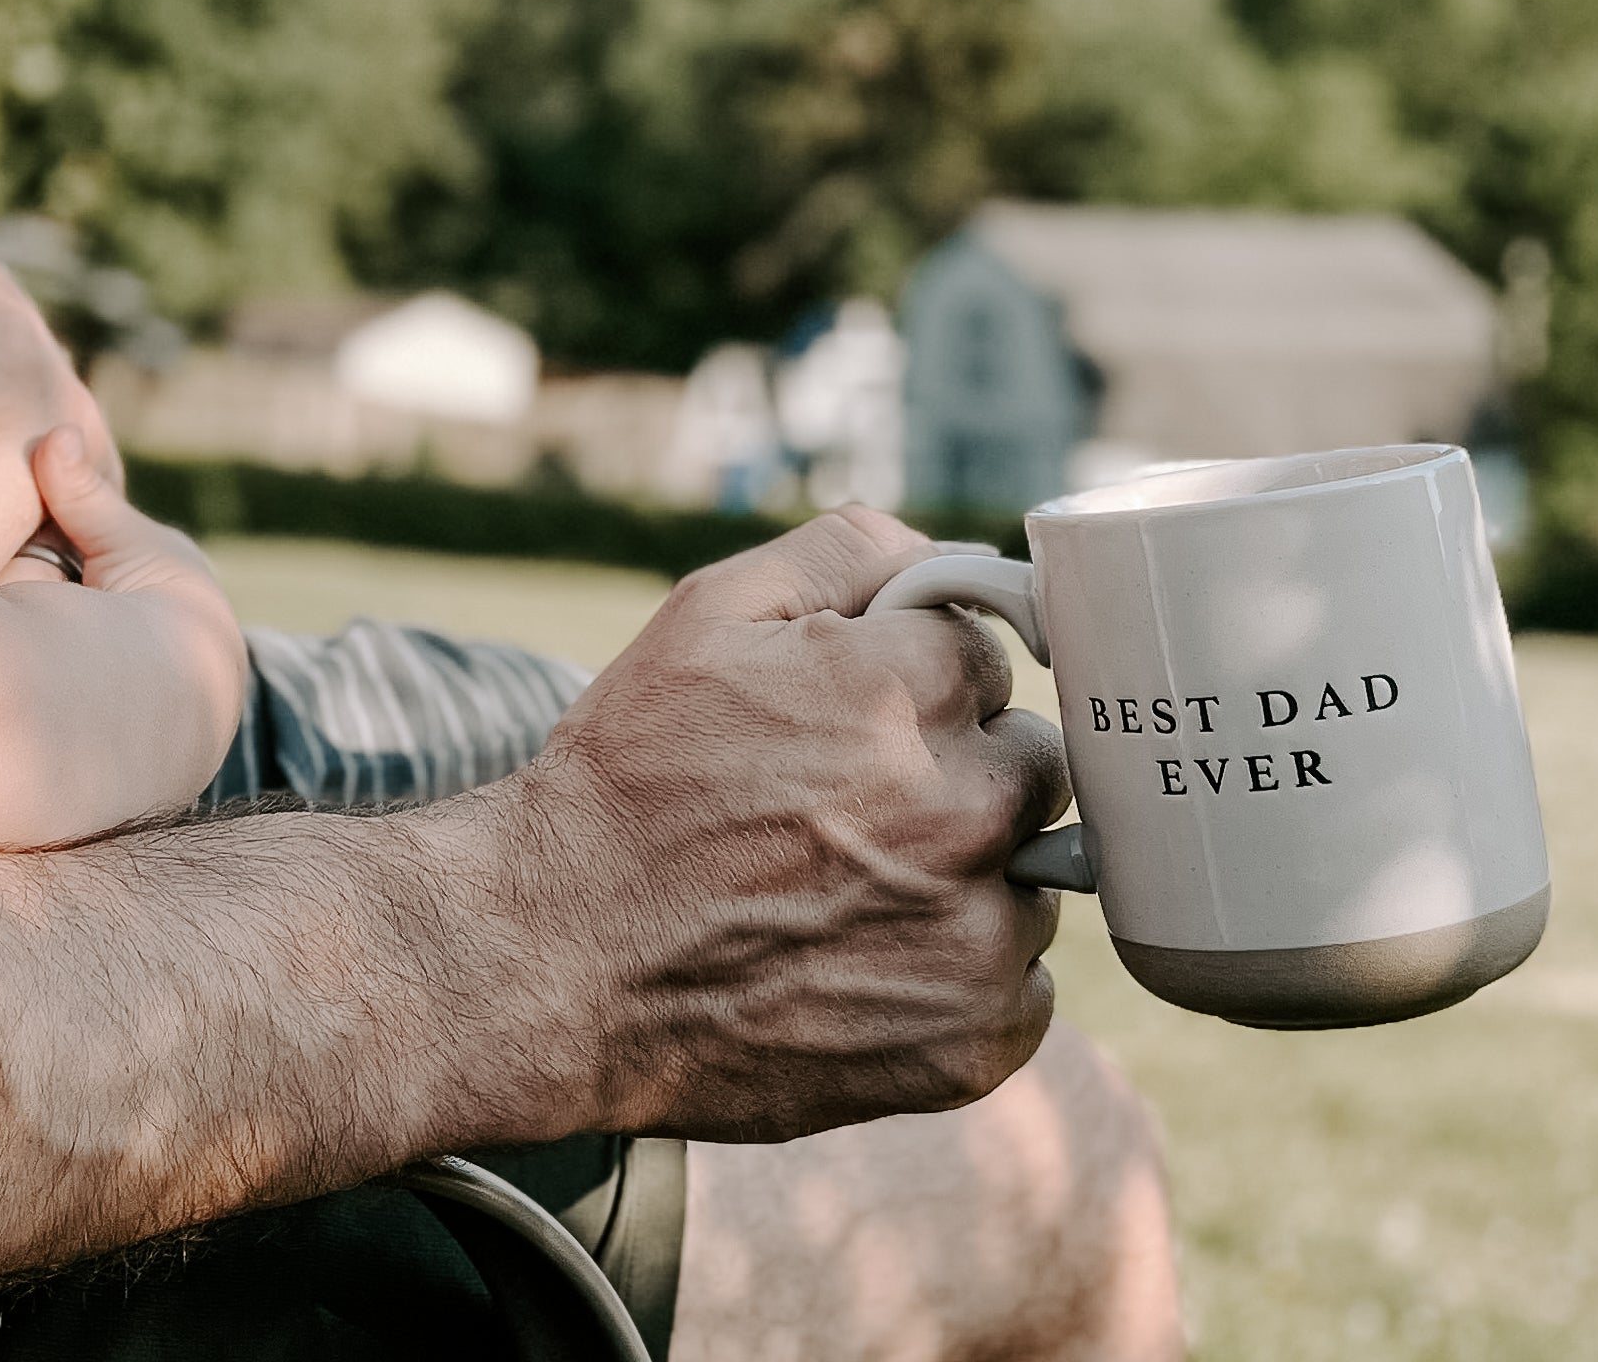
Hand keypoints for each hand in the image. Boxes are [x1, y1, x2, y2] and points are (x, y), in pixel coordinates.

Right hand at [498, 506, 1068, 1140]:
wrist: (562, 958)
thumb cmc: (630, 778)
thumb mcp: (706, 615)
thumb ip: (841, 554)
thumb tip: (943, 554)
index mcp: (900, 695)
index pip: (987, 657)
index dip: (917, 678)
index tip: (859, 715)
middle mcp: (958, 814)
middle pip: (1032, 762)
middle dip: (962, 765)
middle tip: (862, 798)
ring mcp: (974, 939)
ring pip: (1035, 874)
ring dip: (971, 870)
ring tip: (855, 884)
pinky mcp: (973, 1042)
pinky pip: (1025, 984)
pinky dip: (965, 970)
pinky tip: (870, 956)